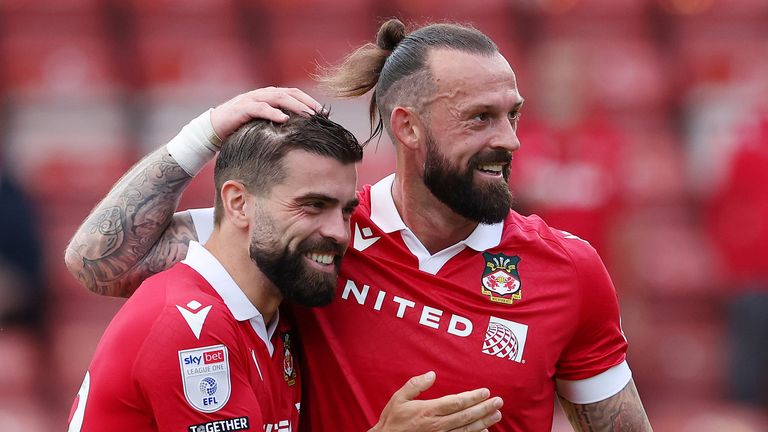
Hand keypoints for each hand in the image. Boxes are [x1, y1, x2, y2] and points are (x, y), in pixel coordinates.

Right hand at [210, 87, 323, 139]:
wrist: (213, 129)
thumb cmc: (240, 128)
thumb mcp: (263, 124)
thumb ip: (277, 123)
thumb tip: (299, 133)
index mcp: (269, 96)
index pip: (294, 94)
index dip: (309, 101)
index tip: (324, 113)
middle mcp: (262, 94)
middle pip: (289, 93)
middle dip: (307, 102)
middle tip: (321, 114)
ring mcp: (251, 99)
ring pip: (277, 98)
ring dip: (295, 105)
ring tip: (308, 115)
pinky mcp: (241, 109)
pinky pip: (259, 108)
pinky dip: (272, 113)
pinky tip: (284, 119)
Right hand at [370, 371, 502, 431]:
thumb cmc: (393, 420)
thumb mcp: (399, 398)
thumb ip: (415, 385)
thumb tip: (431, 374)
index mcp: (428, 410)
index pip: (456, 402)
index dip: (473, 397)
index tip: (485, 391)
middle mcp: (437, 424)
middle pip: (466, 416)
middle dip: (484, 408)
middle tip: (499, 402)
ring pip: (467, 429)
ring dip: (484, 422)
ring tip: (497, 415)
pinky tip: (484, 431)